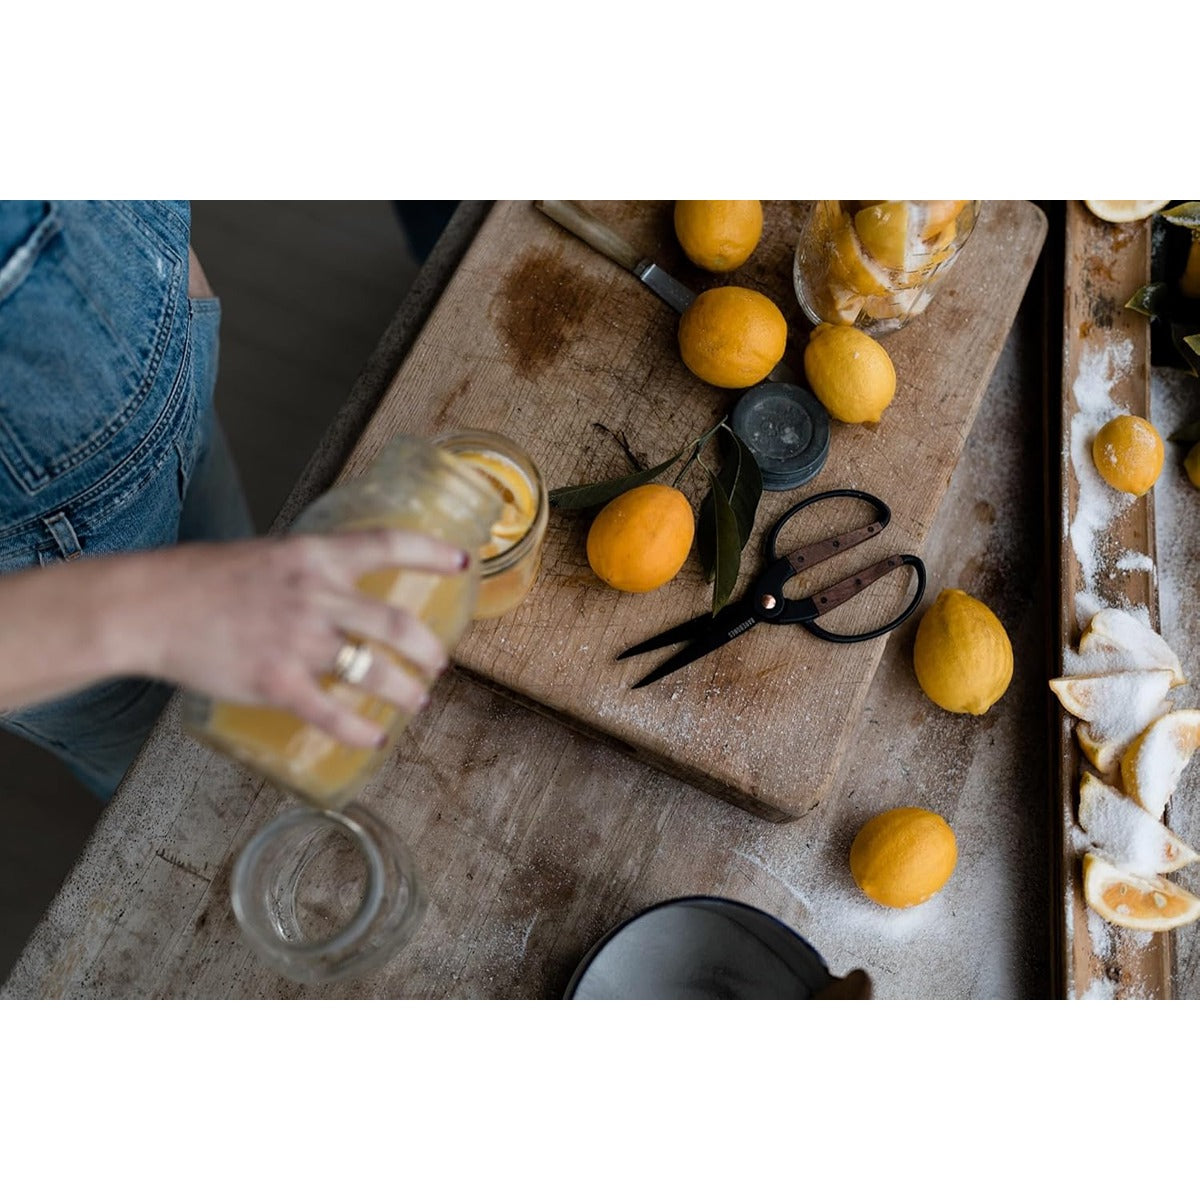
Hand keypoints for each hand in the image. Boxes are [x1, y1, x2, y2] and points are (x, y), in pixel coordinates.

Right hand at [122, 530, 469, 746]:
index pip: (388, 545)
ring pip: (374, 669)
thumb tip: (338, 593)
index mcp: (313, 556)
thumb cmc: (200, 580)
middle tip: (438, 661)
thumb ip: (308, 573)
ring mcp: (298, 640)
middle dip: (428, 648)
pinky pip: (332, 713)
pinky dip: (361, 730)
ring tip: (418, 700)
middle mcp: (314, 595)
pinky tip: (375, 738)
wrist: (147, 607)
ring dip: (406, 689)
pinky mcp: (276, 682)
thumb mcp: (266, 557)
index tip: (464, 565)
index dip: (432, 553)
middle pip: (394, 623)